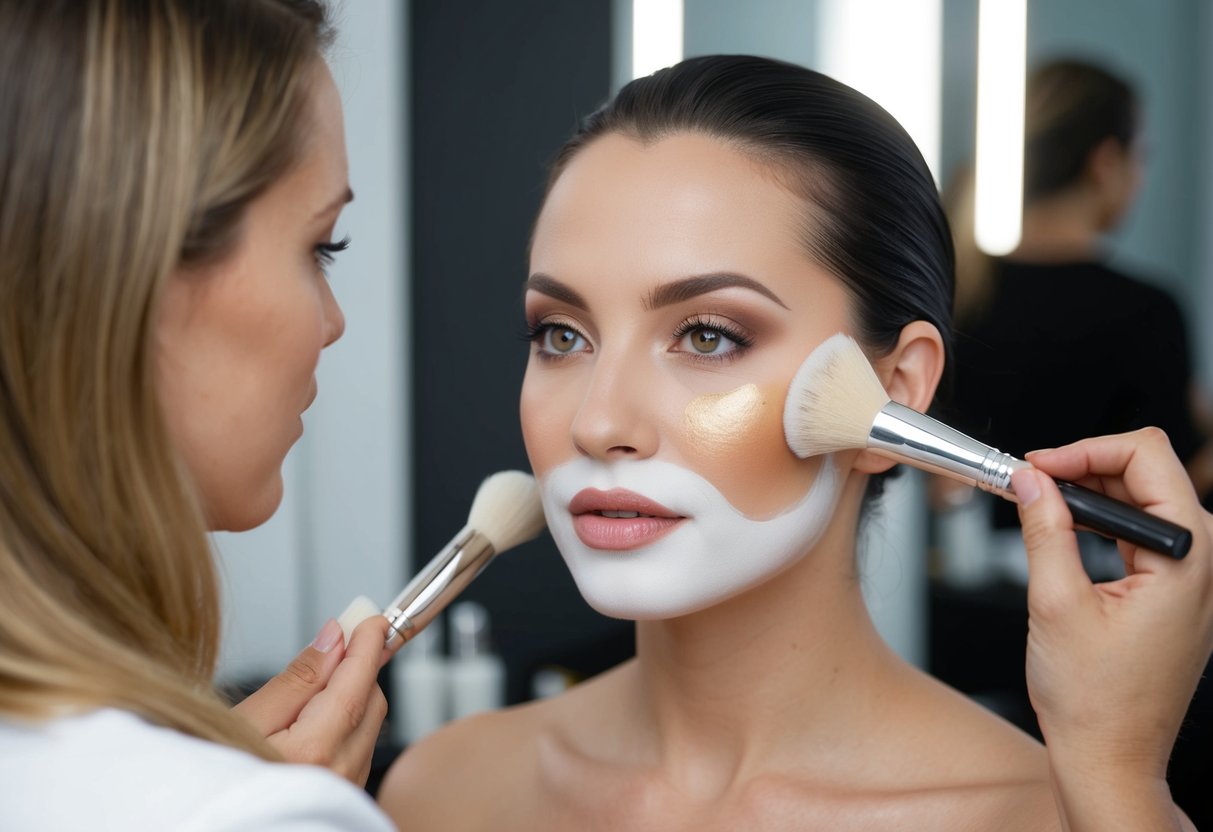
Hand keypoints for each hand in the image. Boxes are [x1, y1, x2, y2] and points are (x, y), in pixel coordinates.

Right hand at [233, 615, 390, 785]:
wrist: (215, 821)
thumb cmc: (219, 784)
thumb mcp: (246, 720)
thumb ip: (296, 679)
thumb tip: (332, 638)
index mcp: (314, 752)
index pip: (357, 683)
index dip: (366, 644)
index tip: (369, 618)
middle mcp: (339, 774)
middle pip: (370, 701)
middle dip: (359, 667)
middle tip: (339, 640)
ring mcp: (347, 788)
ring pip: (369, 724)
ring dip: (354, 695)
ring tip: (316, 685)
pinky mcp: (346, 796)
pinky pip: (360, 748)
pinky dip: (349, 723)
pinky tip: (318, 719)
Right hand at [1014, 428, 1212, 829]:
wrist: (1110, 757)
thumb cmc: (1094, 701)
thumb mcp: (1055, 603)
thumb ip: (1043, 529)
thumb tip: (1030, 479)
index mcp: (1188, 559)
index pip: (1147, 459)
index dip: (1084, 450)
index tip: (1037, 465)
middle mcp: (1203, 563)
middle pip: (1147, 474)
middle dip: (1083, 466)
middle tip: (1027, 479)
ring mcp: (1193, 579)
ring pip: (1142, 501)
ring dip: (1088, 493)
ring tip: (1035, 502)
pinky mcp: (1175, 593)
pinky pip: (1140, 534)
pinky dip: (1098, 522)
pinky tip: (1061, 528)